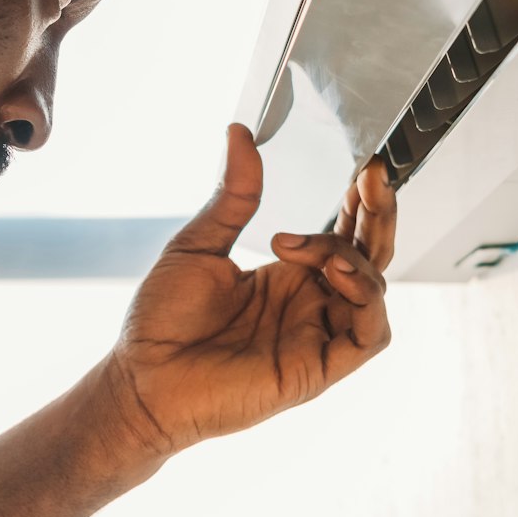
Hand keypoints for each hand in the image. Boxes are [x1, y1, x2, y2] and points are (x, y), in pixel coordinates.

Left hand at [97, 124, 396, 464]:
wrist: (140, 381)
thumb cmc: (161, 323)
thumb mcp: (198, 244)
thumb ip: (232, 195)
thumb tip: (239, 135)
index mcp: (286, 276)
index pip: (341, 234)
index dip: (358, 203)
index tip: (362, 169)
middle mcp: (308, 304)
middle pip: (369, 255)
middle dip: (377, 215)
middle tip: (371, 178)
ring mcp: (315, 336)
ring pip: (373, 291)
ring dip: (359, 257)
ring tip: (321, 245)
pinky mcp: (317, 369)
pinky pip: (370, 337)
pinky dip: (367, 302)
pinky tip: (338, 274)